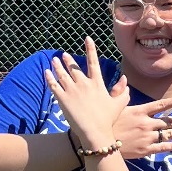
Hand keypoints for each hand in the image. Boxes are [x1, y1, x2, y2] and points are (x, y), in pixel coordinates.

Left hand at [44, 38, 128, 152]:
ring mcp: (72, 90)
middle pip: (74, 68)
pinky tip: (46, 72)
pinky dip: (49, 78)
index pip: (93, 62)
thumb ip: (122, 91)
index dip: (90, 49)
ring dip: (57, 66)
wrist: (95, 132)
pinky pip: (53, 85)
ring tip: (53, 60)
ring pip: (62, 74)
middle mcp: (83, 84)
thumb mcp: (119, 104)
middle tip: (63, 55)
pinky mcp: (62, 99)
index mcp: (97, 83)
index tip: (87, 38)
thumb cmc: (108, 119)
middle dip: (67, 60)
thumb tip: (125, 80)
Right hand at [110, 82, 171, 159]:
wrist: (100, 144)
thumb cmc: (105, 123)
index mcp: (140, 111)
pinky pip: (162, 147)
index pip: (161, 105)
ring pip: (169, 134)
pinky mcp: (145, 149)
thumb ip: (119, 91)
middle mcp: (146, 124)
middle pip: (169, 121)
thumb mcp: (111, 105)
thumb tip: (124, 79)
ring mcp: (147, 137)